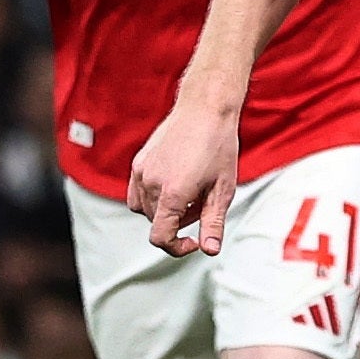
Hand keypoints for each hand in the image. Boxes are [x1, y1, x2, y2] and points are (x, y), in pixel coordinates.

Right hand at [128, 99, 239, 257]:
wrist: (206, 108)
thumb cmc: (219, 146)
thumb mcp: (223, 188)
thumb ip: (213, 222)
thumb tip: (209, 250)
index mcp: (172, 194)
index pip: (160, 237)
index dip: (177, 247)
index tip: (194, 241)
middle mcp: (151, 184)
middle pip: (157, 222)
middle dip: (179, 222)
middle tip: (202, 202)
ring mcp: (141, 172)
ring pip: (144, 209)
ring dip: (164, 210)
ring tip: (191, 191)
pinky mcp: (138, 162)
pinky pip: (136, 193)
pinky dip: (152, 198)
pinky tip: (174, 183)